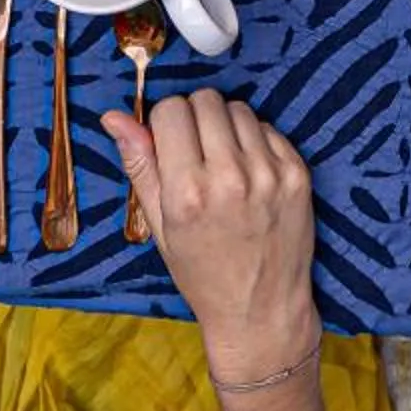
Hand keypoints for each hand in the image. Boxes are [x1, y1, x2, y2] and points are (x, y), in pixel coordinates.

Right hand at [105, 89, 319, 380]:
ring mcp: (269, 174)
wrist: (261, 310)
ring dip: (225, 126)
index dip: (165, 122)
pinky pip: (268, 128)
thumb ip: (139, 164)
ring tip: (222, 163)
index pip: (171, 110)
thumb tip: (113, 116)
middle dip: (194, 117)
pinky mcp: (297, 174)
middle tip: (194, 151)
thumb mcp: (158, 226)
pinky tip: (249, 174)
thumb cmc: (202, 273)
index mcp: (187, 192)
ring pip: (239, 109)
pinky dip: (255, 141)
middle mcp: (229, 177)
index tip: (169, 144)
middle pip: (206, 100)